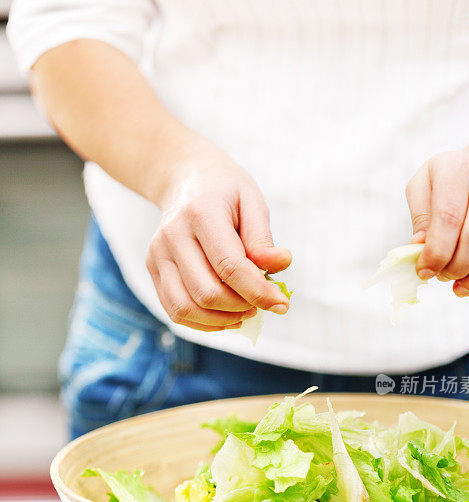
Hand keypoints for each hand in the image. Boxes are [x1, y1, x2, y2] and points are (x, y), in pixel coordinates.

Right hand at [147, 140, 290, 330]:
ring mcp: (157, 254)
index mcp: (200, 213)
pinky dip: (204, 322)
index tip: (282, 304)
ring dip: (222, 320)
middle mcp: (172, 236)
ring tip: (245, 311)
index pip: (230, 266)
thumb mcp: (251, 202)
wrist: (184, 178)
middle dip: (242, 307)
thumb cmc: (225, 191)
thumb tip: (280, 266)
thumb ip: (262, 238)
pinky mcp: (153, 269)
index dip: (258, 291)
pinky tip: (226, 315)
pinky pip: (175, 310)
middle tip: (263, 303)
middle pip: (207, 293)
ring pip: (186, 308)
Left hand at [406, 150, 468, 295]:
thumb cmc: (443, 186)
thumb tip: (420, 248)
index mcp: (457, 167)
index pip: (449, 216)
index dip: (436, 252)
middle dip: (457, 267)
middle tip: (442, 276)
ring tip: (459, 285)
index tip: (424, 271)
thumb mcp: (420, 191)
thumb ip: (419, 219)